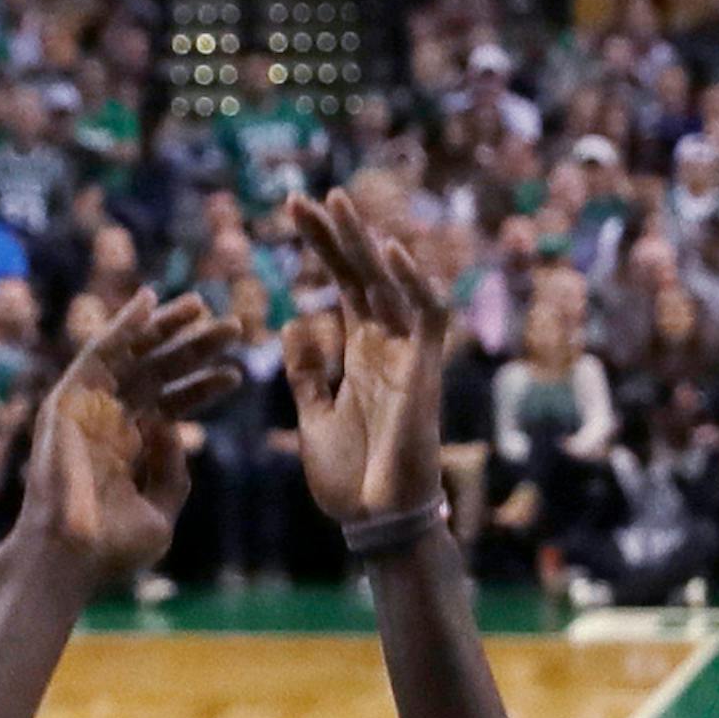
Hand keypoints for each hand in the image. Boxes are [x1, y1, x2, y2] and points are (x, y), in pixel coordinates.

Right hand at [19, 289, 240, 581]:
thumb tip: (174, 426)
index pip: (169, 405)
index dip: (201, 388)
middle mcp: (106, 422)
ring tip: (202, 306)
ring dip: (165, 327)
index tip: (235, 375)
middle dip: (194, 350)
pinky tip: (150, 301)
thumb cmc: (110, 548)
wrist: (70, 559)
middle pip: (156, 372)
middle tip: (234, 327)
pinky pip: (97, 352)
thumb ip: (173, 472)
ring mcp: (86, 409)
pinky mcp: (67, 400)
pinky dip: (122, 325)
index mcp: (127, 447)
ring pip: (131, 355)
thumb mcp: (160, 512)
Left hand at [282, 192, 447, 524]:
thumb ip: (305, 374)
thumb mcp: (313, 418)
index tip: (291, 210)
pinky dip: (411, 284)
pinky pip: (427, 317)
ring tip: (336, 205)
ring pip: (392, 283)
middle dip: (335, 234)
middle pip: (362, 273)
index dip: (320, 246)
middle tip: (302, 196)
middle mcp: (388, 343)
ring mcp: (409, 354)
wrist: (374, 521)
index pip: (342, 283)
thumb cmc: (349, 479)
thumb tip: (292, 323)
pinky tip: (387, 252)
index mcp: (361, 351)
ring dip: (365, 244)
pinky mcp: (425, 372)